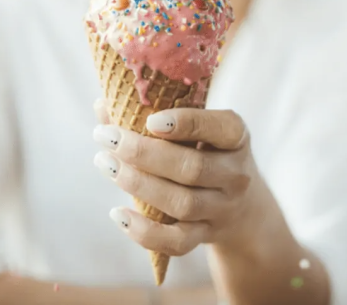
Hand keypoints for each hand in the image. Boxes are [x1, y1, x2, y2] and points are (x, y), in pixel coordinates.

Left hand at [93, 98, 264, 256]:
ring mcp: (222, 208)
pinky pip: (178, 241)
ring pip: (183, 204)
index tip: (150, 120)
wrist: (243, 207)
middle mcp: (236, 175)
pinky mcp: (206, 235)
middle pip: (194, 168)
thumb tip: (102, 106)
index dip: (188, 124)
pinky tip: (118, 214)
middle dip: (145, 154)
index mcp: (237, 139)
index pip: (222, 129)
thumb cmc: (209, 155)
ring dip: (138, 185)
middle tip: (107, 138)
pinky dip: (146, 232)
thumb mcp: (199, 132)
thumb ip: (156, 116)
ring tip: (105, 163)